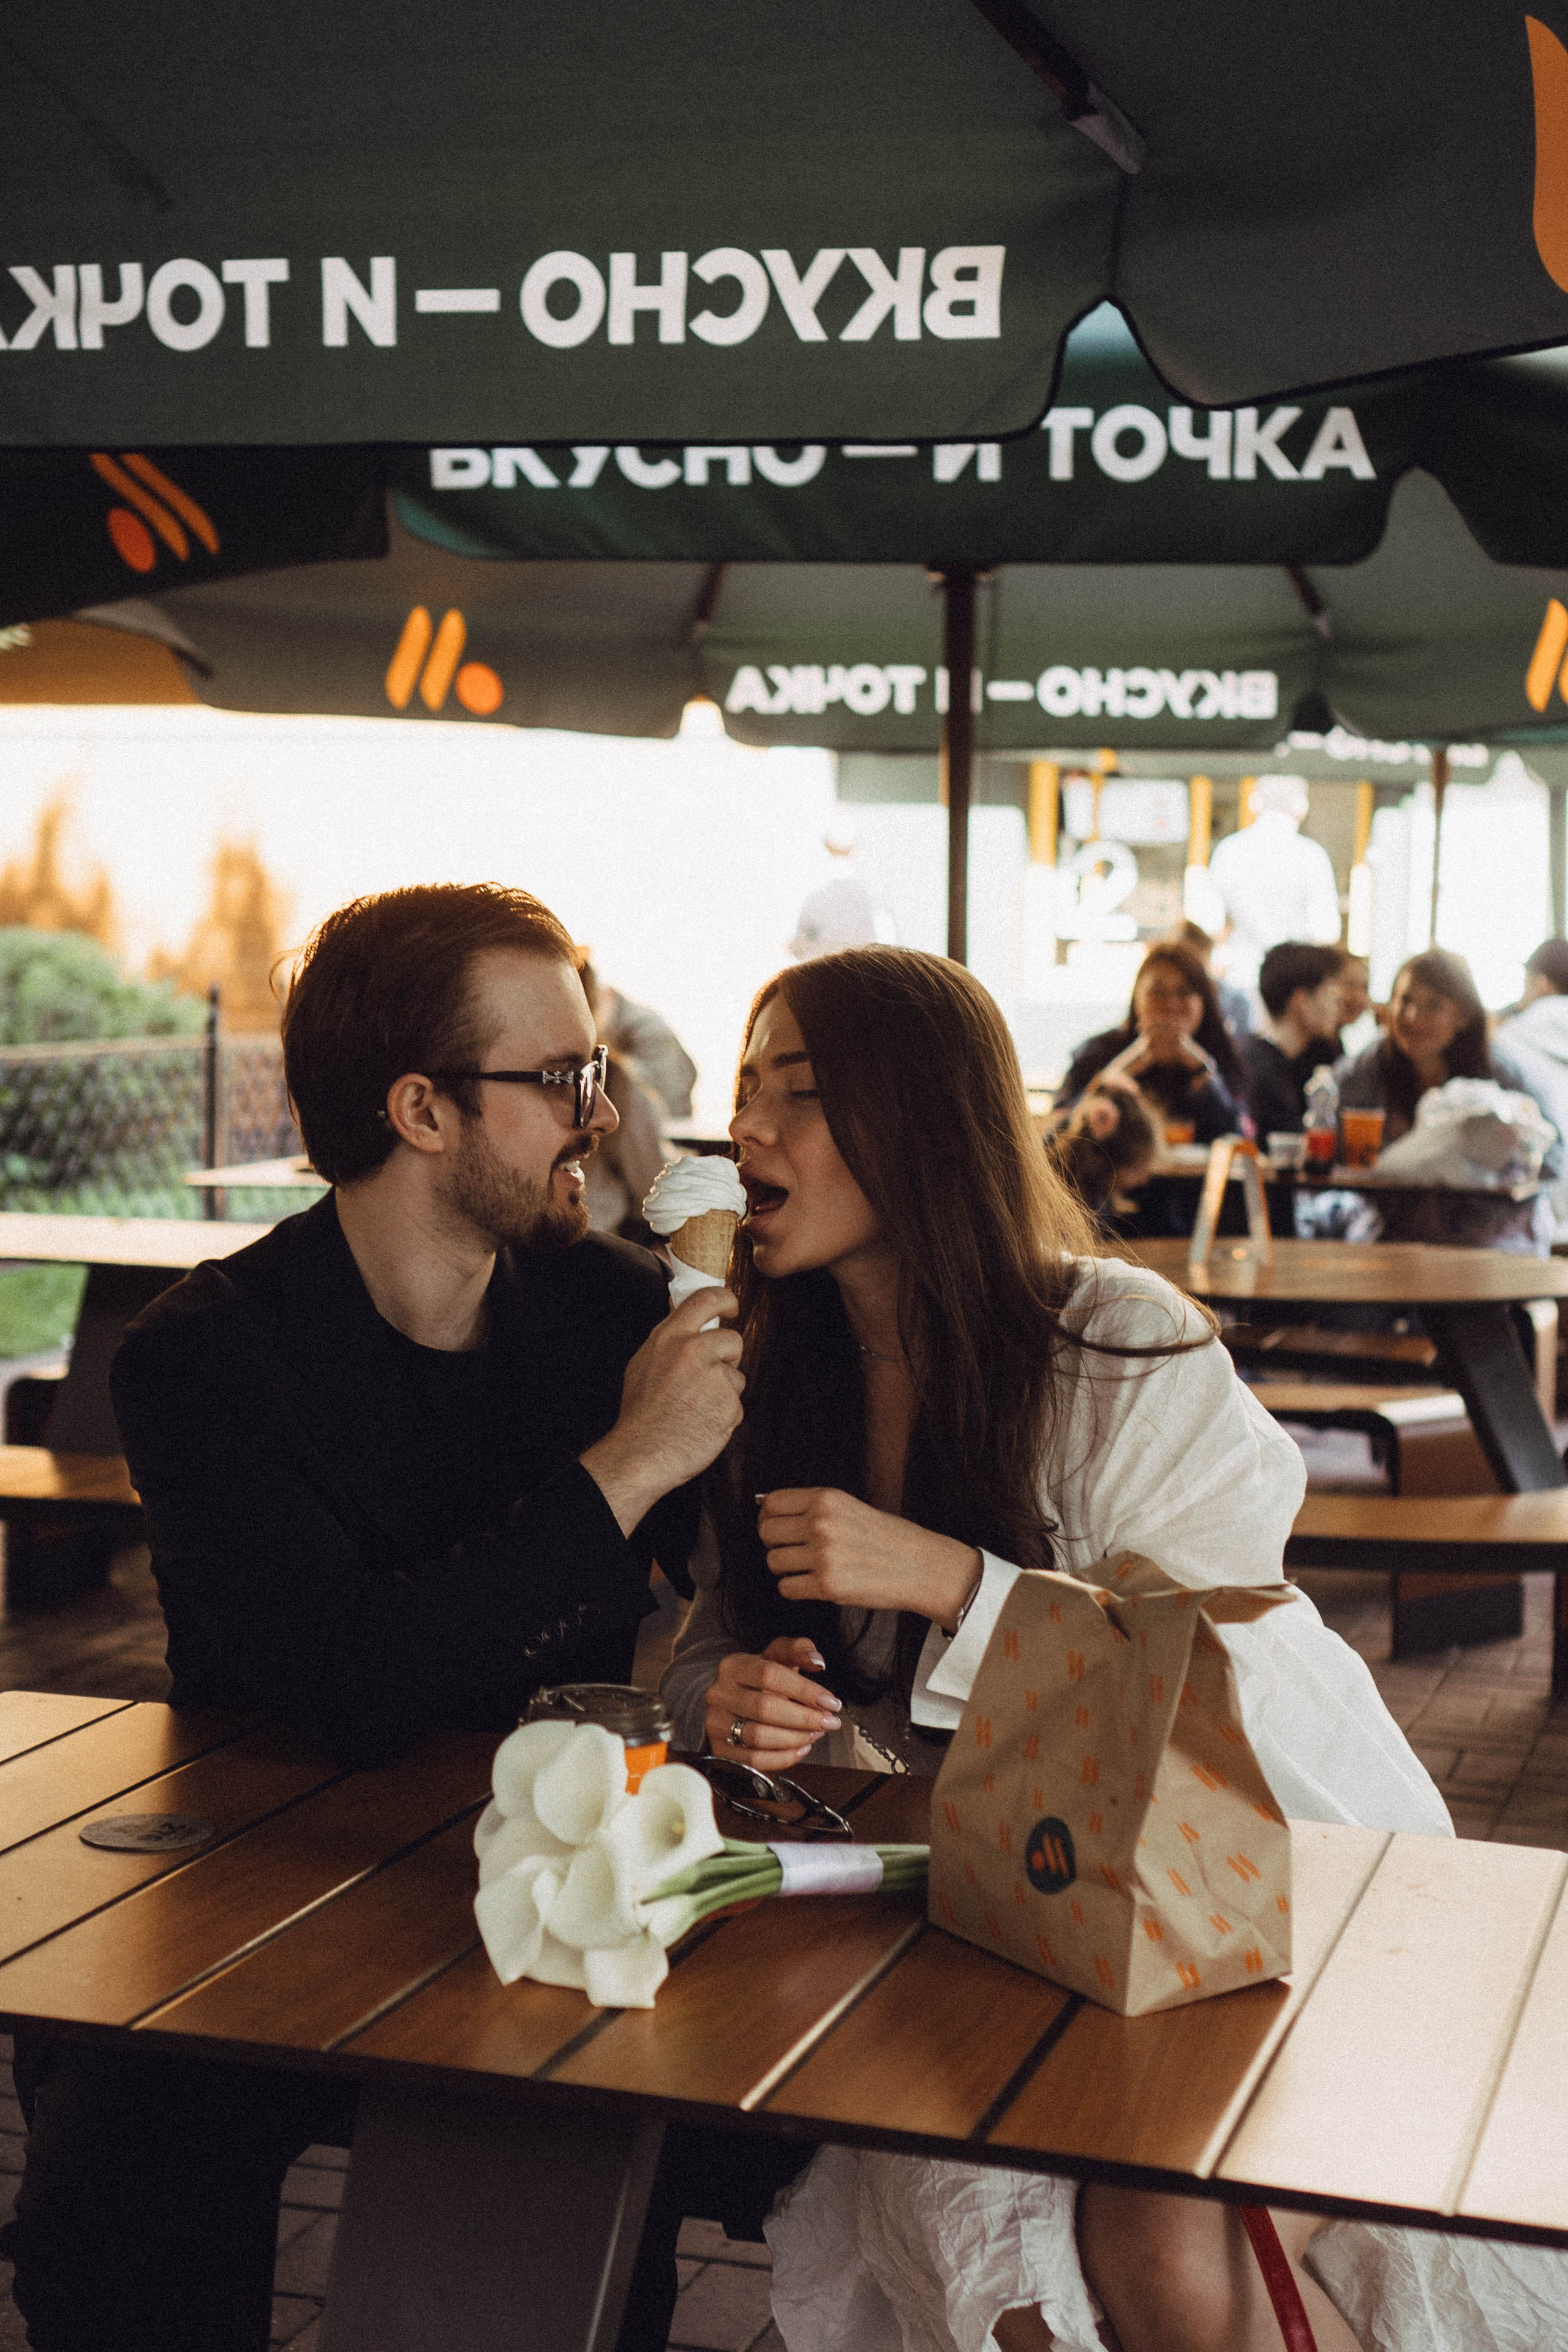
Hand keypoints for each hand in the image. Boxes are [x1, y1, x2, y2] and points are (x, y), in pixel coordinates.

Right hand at [580, 1289, 742, 1534]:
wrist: (641, 1454)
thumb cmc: (641, 1412)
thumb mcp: (645, 1361)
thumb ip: (669, 1336)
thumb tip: (681, 1308)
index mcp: (669, 1338)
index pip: (707, 1298)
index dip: (726, 1299)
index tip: (731, 1307)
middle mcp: (693, 1352)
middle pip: (732, 1339)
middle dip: (727, 1356)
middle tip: (708, 1375)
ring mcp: (714, 1379)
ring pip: (735, 1375)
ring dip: (724, 1389)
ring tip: (696, 1406)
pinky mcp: (729, 1405)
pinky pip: (735, 1403)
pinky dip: (723, 1414)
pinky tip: (702, 1422)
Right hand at [703, 1637, 842, 1767]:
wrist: (732, 1702)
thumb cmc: (759, 1680)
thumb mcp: (776, 1658)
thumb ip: (798, 1650)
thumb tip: (817, 1661)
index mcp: (733, 1666)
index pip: (769, 1675)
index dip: (804, 1690)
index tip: (830, 1702)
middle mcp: (719, 1694)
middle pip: (765, 1708)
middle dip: (805, 1718)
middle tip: (829, 1722)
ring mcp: (716, 1724)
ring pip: (759, 1737)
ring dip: (795, 1738)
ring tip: (815, 1734)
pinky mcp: (720, 1750)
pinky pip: (754, 1761)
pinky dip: (783, 1758)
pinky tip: (800, 1748)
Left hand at [758, 1488, 980, 1629]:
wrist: (921, 1566)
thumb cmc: (887, 1537)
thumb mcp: (849, 1507)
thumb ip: (811, 1507)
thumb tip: (763, 1506)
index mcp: (827, 1499)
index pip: (771, 1503)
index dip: (768, 1518)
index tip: (777, 1528)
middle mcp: (822, 1523)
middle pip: (766, 1533)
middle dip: (776, 1544)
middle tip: (795, 1551)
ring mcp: (824, 1554)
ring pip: (773, 1562)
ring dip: (786, 1569)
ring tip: (809, 1568)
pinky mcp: (828, 1585)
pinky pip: (786, 1588)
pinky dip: (796, 1589)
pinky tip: (815, 1584)